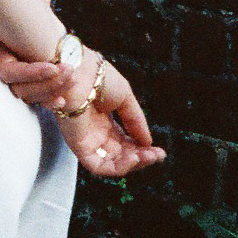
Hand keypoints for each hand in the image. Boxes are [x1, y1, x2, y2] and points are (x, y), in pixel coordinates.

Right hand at [0, 20, 64, 106]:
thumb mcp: (4, 14)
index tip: (52, 67)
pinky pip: (40, 102)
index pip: (10, 73)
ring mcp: (23, 83)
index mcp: (1, 58)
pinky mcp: (36, 88)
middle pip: (23, 90)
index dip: (31, 73)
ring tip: (73, 77)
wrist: (39, 19)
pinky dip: (51, 102)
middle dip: (48, 83)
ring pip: (33, 97)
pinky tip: (62, 101)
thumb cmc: (22, 16)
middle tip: (68, 69)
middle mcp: (11, 73)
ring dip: (54, 90)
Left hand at [53, 59, 165, 177]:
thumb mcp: (125, 99)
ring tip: (147, 156)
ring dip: (132, 165)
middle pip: (120, 157)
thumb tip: (148, 142)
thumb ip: (136, 122)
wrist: (79, 70)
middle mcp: (95, 133)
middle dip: (141, 159)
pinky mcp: (78, 145)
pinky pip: (97, 166)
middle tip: (157, 155)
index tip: (159, 151)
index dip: (143, 150)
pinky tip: (133, 157)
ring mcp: (86, 140)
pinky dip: (117, 167)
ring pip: (111, 165)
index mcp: (105, 122)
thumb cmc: (98, 77)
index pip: (125, 144)